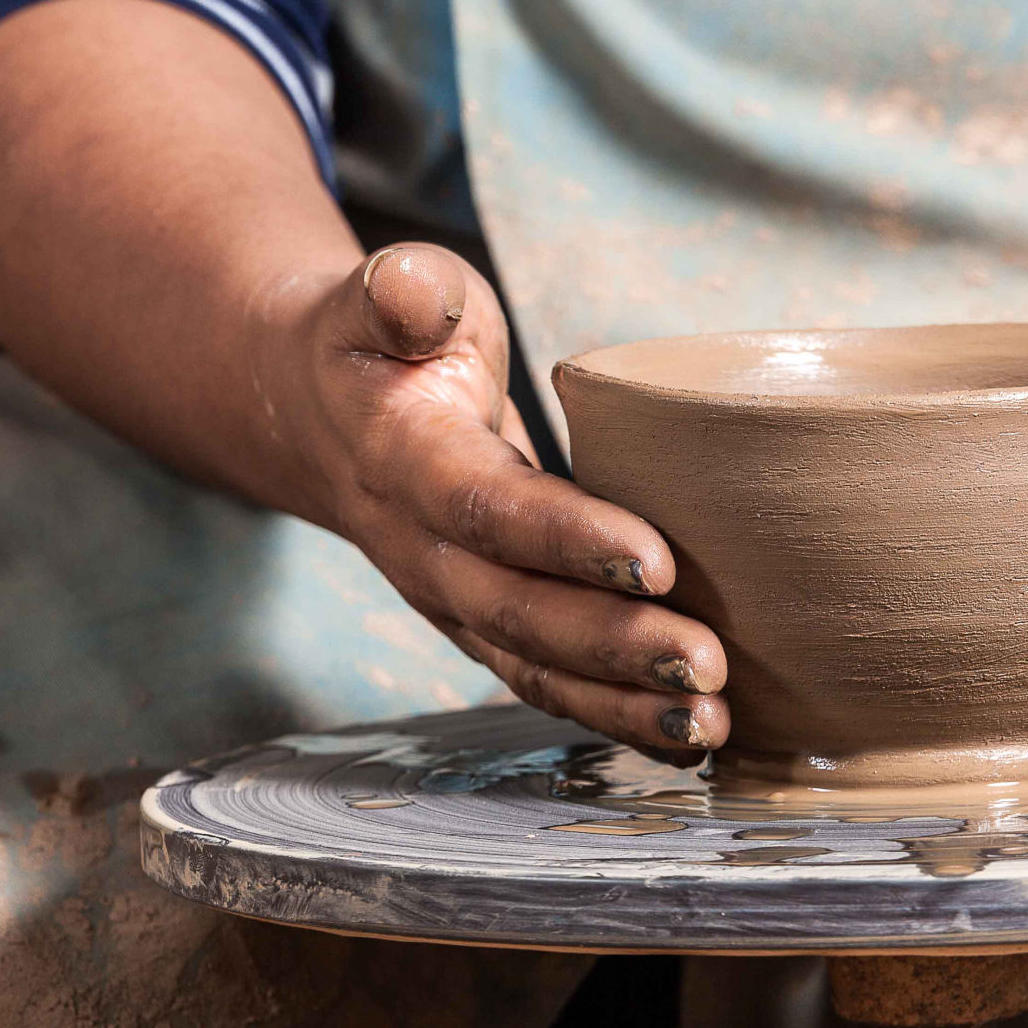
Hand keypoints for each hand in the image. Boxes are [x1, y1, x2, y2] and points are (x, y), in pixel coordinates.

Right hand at [268, 243, 729, 759]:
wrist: (316, 411)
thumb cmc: (388, 339)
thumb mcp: (392, 290)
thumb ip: (405, 289)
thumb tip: (415, 289)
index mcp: (400, 455)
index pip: (485, 506)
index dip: (566, 539)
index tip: (658, 560)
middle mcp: (417, 547)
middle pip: (515, 612)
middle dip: (614, 645)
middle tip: (707, 665)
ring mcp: (447, 598)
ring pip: (531, 666)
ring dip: (621, 704)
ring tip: (710, 723)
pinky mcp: (481, 624)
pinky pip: (544, 682)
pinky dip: (614, 717)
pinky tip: (689, 738)